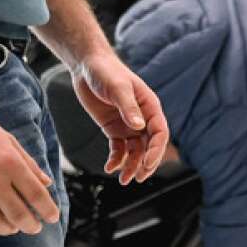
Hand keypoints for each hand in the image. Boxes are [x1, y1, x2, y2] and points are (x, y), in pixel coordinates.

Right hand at [0, 102, 60, 235]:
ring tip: (13, 227)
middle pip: (17, 213)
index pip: (35, 194)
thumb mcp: (8, 140)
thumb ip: (28, 163)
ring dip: (7, 230)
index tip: (52, 218)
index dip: (47, 210)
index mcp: (9, 162)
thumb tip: (46, 183)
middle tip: (35, 227)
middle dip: (30, 225)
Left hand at [71, 49, 170, 184]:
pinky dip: (116, 159)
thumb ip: (128, 107)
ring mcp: (128, 124)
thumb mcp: (118, 88)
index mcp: (150, 107)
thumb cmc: (106, 72)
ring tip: (124, 180)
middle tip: (139, 179)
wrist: (87, 66)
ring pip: (135, 150)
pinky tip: (109, 168)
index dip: (156, 150)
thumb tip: (139, 128)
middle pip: (150, 146)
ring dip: (131, 165)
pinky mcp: (113, 128)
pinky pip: (119, 148)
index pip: (160, 133)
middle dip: (146, 163)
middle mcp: (142, 118)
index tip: (147, 164)